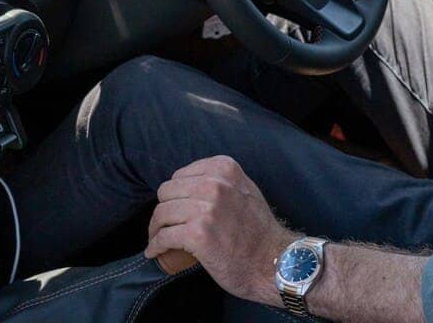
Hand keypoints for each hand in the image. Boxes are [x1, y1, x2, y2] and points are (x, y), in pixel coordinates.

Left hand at [144, 155, 296, 302]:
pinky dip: (155, 246)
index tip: (175, 210)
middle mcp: (214, 184)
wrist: (277, 263)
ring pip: (161, 214)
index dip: (174, 196)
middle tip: (164, 226)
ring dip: (156, 229)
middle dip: (163, 211)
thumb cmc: (259, 232)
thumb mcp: (244, 190)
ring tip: (158, 239)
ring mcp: (205, 208)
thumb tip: (186, 183)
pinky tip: (155, 252)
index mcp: (223, 168)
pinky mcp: (197, 234)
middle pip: (166, 193)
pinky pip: (163, 237)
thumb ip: (219, 181)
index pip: (179, 176)